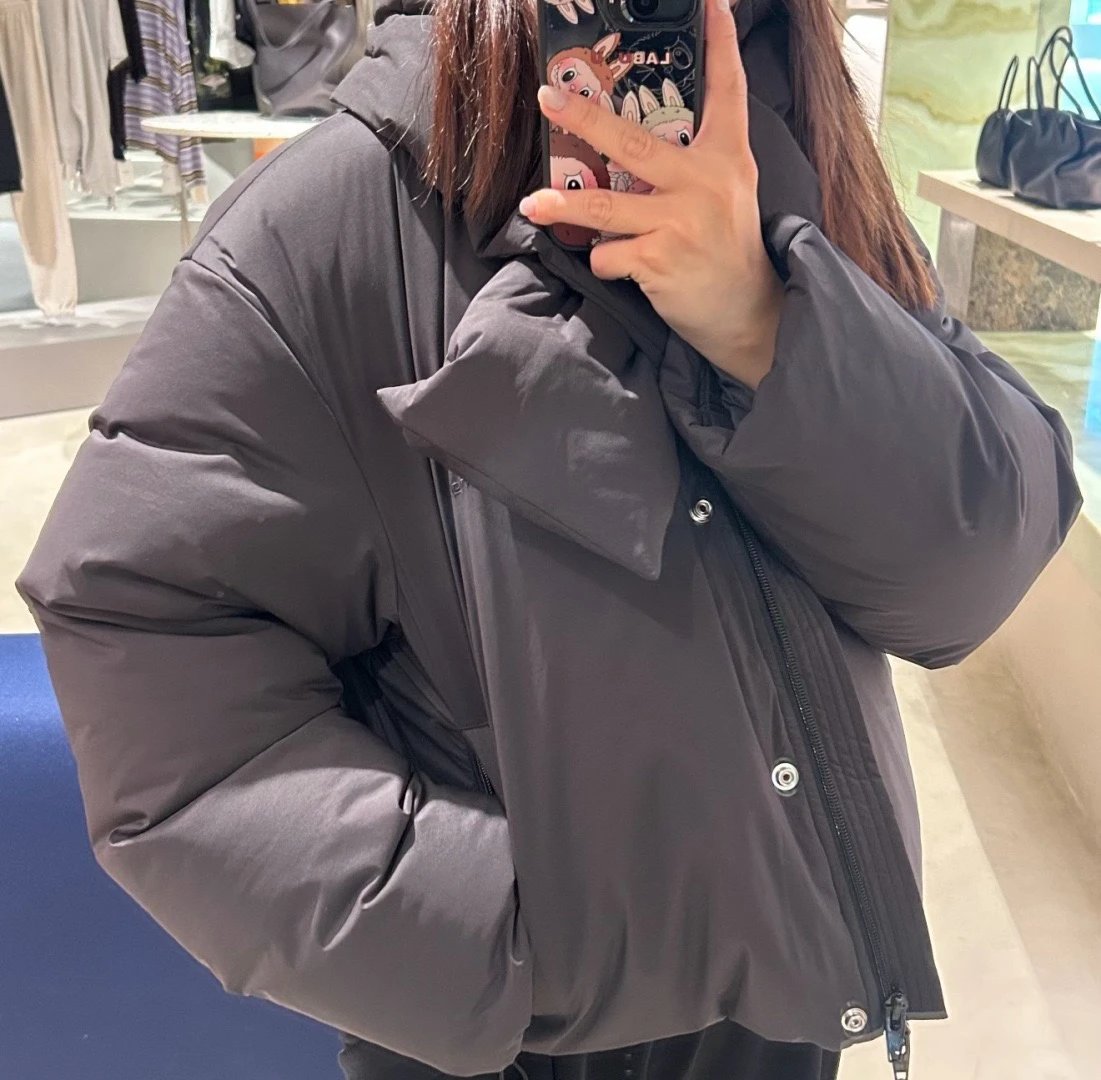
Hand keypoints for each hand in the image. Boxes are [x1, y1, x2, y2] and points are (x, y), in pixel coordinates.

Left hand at [519, 0, 782, 389]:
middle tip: (549, 97)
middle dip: (583, 118)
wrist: (748, 312)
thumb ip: (696, 162)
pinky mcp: (662, 260)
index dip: (719, 44)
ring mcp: (682, 222)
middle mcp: (706, 183)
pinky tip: (620, 265)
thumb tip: (635, 144)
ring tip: (534, 204)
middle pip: (633, 141)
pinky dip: (605, 261)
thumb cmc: (727, 250)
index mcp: (727, 158)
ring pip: (606, 205)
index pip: (727, 91)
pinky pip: (610, 253)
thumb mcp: (728, 193)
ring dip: (563, 205)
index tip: (711, 4)